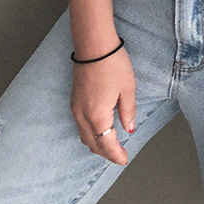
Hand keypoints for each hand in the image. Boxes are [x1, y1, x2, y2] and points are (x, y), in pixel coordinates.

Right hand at [71, 45, 135, 165]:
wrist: (93, 45)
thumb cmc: (112, 63)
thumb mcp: (128, 90)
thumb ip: (128, 112)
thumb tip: (129, 128)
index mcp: (98, 116)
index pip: (107, 144)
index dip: (116, 155)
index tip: (124, 159)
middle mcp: (83, 115)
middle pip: (93, 144)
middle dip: (106, 153)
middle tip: (119, 156)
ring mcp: (76, 108)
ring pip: (84, 136)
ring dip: (97, 144)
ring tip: (110, 146)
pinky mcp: (74, 100)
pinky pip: (80, 125)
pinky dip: (90, 134)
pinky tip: (99, 131)